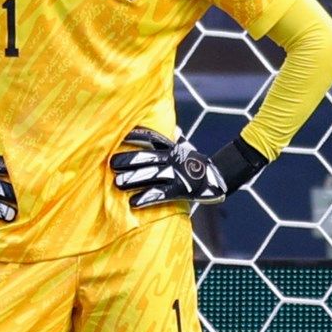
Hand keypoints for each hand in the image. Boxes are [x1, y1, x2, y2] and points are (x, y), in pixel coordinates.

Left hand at [110, 128, 268, 208]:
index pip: (153, 138)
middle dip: (129, 161)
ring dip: (133, 180)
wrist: (220, 178)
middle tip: (111, 164)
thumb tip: (173, 129)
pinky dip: (146, 198)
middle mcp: (173, 159)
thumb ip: (176, 140)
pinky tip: (133, 203)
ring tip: (117, 184)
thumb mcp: (187, 149)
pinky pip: (161, 194)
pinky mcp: (181, 190)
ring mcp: (177, 174)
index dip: (137, 136)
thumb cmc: (198, 164)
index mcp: (173, 148)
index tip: (121, 136)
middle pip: (147, 157)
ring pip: (151, 176)